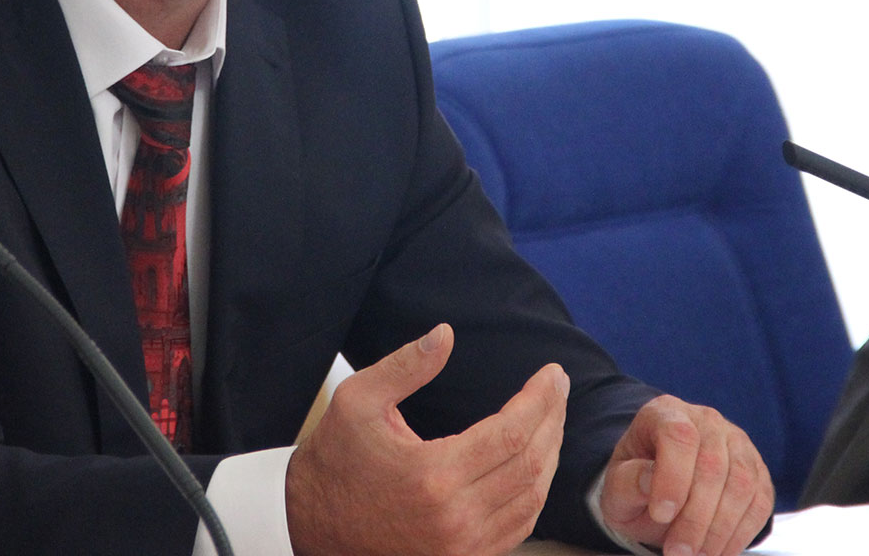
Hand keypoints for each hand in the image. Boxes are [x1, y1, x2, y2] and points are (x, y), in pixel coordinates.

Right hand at [286, 323, 568, 555]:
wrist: (309, 525)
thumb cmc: (334, 460)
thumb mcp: (357, 401)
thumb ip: (406, 366)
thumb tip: (447, 333)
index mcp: (434, 475)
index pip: (513, 431)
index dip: (540, 399)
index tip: (553, 373)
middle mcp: (455, 517)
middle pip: (531, 464)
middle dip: (553, 420)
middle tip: (558, 388)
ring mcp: (461, 547)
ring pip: (531, 499)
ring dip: (550, 456)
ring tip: (552, 419)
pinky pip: (517, 528)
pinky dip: (535, 493)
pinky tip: (536, 464)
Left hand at [597, 396, 771, 555]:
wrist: (660, 490)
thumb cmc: (636, 484)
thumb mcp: (617, 485)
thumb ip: (627, 481)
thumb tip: (650, 481)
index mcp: (665, 413)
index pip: (678, 435)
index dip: (672, 477)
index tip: (660, 515)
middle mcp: (706, 420)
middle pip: (712, 465)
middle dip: (695, 518)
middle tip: (677, 552)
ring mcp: (737, 443)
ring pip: (741, 484)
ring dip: (719, 529)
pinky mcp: (757, 470)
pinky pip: (760, 502)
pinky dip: (741, 533)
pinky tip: (718, 551)